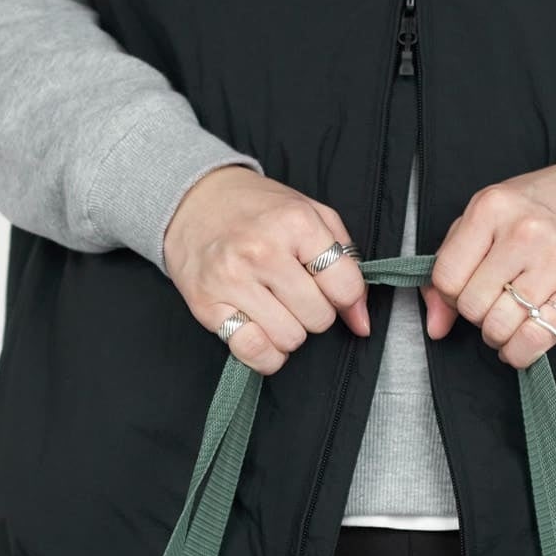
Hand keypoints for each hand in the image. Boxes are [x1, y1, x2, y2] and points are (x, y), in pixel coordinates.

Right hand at [163, 166, 370, 374]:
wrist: (194, 201)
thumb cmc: (259, 211)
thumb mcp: (311, 216)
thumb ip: (346, 264)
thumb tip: (361, 323)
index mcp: (294, 221)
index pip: (346, 287)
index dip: (345, 296)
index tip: (331, 289)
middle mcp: (262, 250)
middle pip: (319, 318)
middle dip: (315, 312)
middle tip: (296, 294)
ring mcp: (231, 280)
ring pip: (290, 339)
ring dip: (290, 332)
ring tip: (276, 308)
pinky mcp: (208, 306)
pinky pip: (254, 352)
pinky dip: (266, 354)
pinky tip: (263, 332)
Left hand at [422, 161, 555, 366]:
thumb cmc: (537, 209)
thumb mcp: (484, 220)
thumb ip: (450, 266)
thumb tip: (435, 326)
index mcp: (492, 208)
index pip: (446, 278)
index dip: (451, 294)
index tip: (469, 288)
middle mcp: (524, 232)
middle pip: (472, 306)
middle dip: (477, 315)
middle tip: (495, 303)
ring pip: (499, 327)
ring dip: (498, 335)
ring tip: (510, 319)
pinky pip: (534, 340)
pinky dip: (520, 352)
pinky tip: (521, 342)